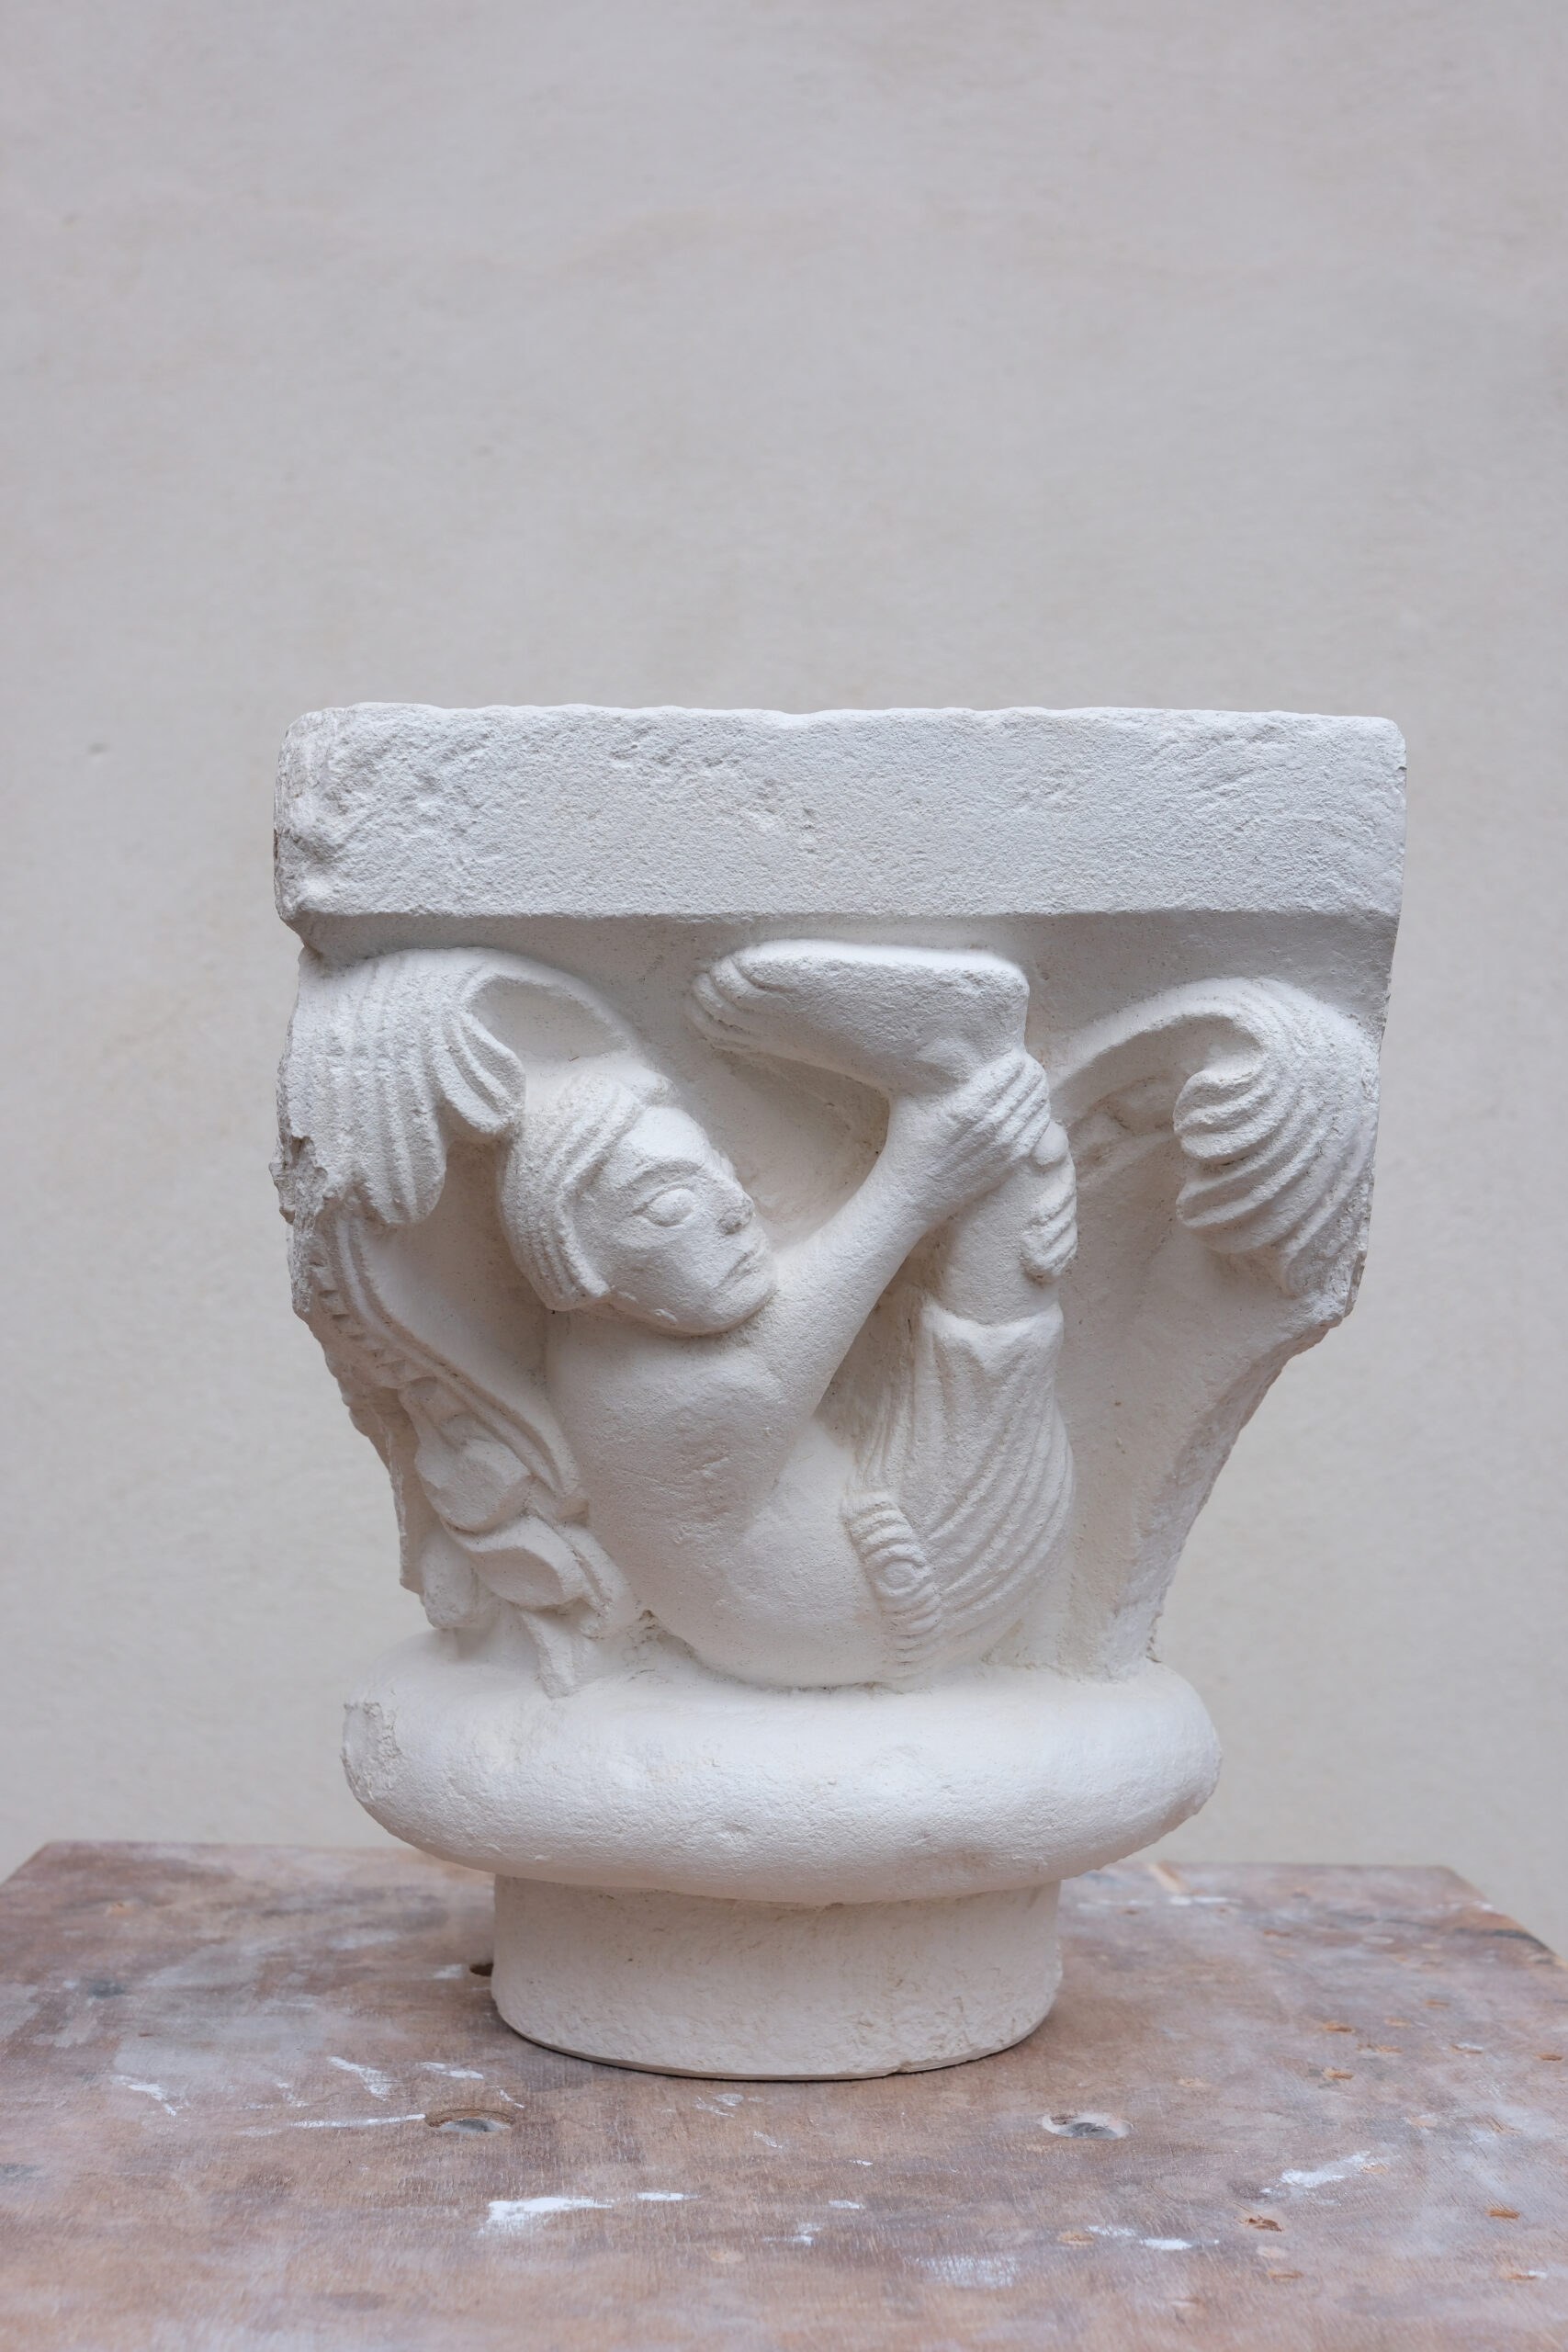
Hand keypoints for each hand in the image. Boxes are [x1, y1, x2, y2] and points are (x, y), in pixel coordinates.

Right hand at [885, 1051, 1054, 1226]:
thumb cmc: (909, 1140)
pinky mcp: (1011, 1162)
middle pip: (1031, 1084)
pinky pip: (1039, 1129)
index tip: (1012, 1053)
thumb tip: (950, 1040)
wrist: (912, 1193)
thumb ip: (935, 1070)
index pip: (1013, 1068)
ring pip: (1039, 1105)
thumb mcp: (914, 1098)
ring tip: (1030, 1082)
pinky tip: (1033, 1105)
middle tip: (1025, 1065)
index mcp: (968, 1104)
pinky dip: (1041, 1113)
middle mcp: (991, 1125)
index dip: (1018, 1057)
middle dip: (1031, 1070)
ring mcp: (1004, 1146)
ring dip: (1038, 1090)